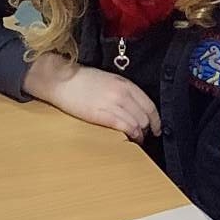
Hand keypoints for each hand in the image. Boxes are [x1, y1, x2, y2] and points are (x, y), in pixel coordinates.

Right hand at [23, 57, 160, 139]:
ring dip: (140, 135)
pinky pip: (124, 127)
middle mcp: (122, 93)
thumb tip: (135, 106)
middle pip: (145, 117)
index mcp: (125, 84)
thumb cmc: (82, 80)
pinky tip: (129, 138)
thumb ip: (124, 91)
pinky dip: (130, 134)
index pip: (149, 105)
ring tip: (137, 140)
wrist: (62, 80)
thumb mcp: (109, 80)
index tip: (157, 127)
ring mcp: (112, 104)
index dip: (156, 120)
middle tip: (146, 135)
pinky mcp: (101, 115)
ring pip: (137, 123)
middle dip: (148, 129)